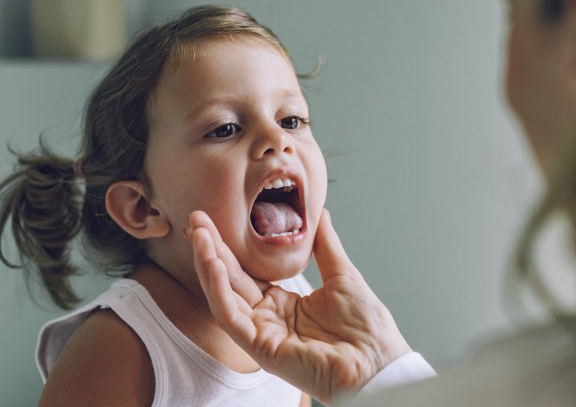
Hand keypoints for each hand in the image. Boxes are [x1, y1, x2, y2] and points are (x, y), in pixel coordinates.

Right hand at [186, 209, 411, 405]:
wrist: (379, 363)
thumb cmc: (367, 329)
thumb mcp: (342, 274)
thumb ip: (324, 245)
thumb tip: (319, 213)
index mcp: (284, 304)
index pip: (246, 272)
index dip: (229, 247)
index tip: (216, 220)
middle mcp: (268, 319)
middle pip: (230, 280)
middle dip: (211, 249)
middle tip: (195, 219)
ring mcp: (262, 334)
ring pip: (223, 297)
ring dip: (209, 264)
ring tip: (199, 235)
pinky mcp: (261, 348)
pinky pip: (231, 317)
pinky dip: (219, 290)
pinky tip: (213, 263)